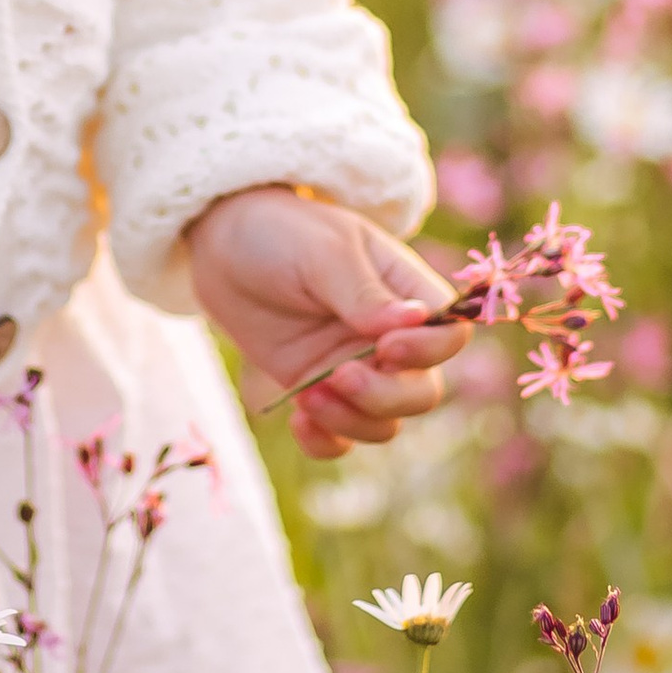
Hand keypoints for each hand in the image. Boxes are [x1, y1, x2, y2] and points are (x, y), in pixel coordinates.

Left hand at [185, 187, 466, 457]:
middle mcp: (390, 338)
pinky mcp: (318, 392)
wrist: (221, 245)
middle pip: (422, 391)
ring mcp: (355, 368)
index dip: (429, 351)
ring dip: (352, 420)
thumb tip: (416, 321)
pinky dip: (326, 441)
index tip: (386, 346)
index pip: (450, 335)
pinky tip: (298, 420)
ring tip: (308, 396)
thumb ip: (364, 292)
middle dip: (387, 395)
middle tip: (340, 376)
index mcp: (406, 292)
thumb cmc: (281, 232)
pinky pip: (340, 437)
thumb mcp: (323, 252)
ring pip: (384, 422)